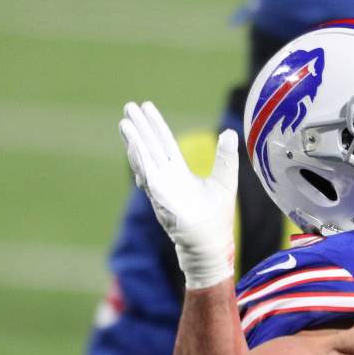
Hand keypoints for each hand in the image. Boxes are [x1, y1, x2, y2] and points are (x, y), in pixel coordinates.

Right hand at [119, 101, 237, 289]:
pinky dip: (143, 166)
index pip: (164, 143)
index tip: (145, 106)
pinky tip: (135, 151)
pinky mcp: (163, 204)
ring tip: (124, 124)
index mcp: (179, 173)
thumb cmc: (216, 219)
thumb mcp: (225, 182)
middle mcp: (167, 180)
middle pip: (150, 148)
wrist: (212, 248)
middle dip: (139, 128)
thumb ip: (225, 158)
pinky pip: (151, 183)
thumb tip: (228, 132)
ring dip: (134, 143)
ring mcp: (162, 192)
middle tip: (128, 106)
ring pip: (145, 163)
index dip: (155, 125)